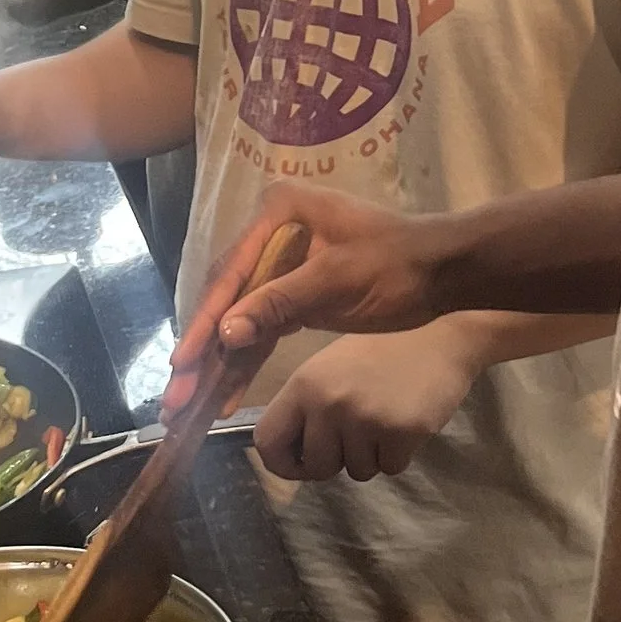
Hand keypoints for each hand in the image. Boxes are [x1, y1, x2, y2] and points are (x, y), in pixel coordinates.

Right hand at [165, 191, 451, 411]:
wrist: (446, 271)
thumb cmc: (398, 263)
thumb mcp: (336, 281)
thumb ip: (280, 303)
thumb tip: (226, 332)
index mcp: (278, 213)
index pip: (231, 274)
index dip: (205, 322)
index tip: (183, 363)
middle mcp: (270, 234)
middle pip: (226, 298)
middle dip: (202, 351)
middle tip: (174, 397)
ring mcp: (281, 265)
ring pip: (239, 319)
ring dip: (217, 364)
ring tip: (187, 408)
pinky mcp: (295, 294)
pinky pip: (262, 330)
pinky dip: (245, 363)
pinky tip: (225, 398)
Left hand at [252, 322, 488, 482]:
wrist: (441, 338)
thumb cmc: (383, 351)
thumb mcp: (330, 367)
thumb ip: (306, 407)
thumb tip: (290, 455)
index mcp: (304, 384)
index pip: (267, 442)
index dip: (283, 463)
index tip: (301, 464)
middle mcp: (329, 402)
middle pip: (316, 467)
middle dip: (336, 462)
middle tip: (357, 435)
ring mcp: (365, 419)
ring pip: (356, 471)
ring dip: (371, 455)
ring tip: (384, 419)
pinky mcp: (401, 433)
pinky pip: (389, 469)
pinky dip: (397, 455)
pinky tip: (405, 422)